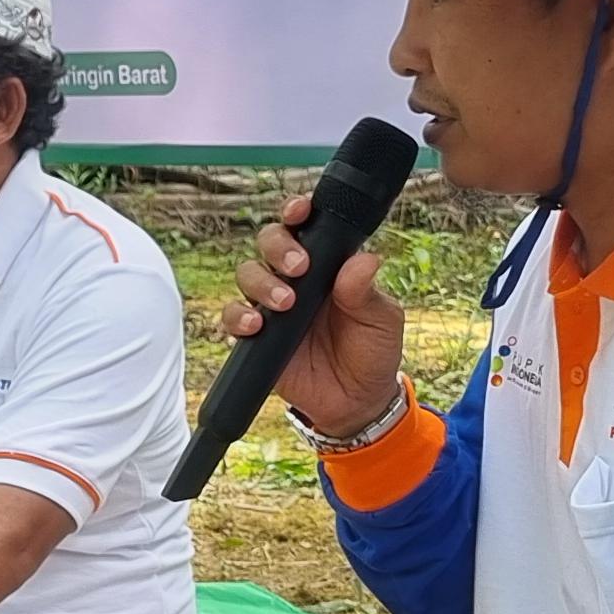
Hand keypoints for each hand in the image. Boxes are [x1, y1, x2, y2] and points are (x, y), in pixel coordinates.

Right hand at [231, 198, 407, 440]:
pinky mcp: (256, 336)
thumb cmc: (372, 352)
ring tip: (284, 304)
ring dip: (261, 282)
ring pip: (248, 273)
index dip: (297, 211)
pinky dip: (237, 316)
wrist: (356, 402)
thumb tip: (362, 259)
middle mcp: (297, 279)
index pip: (307, 227)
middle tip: (298, 268)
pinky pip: (232, 316)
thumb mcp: (380, 320)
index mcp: (329, 264)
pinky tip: (254, 325)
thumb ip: (366, 291)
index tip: (300, 211)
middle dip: (278, 246)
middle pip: (270, 241)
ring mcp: (273, 306)